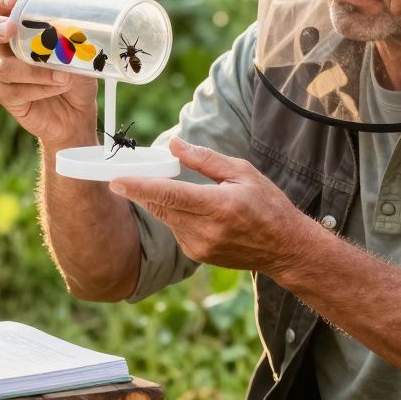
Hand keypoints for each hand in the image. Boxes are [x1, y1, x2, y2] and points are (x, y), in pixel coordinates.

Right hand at [0, 0, 97, 147]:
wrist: (78, 116)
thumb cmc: (77, 79)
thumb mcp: (82, 56)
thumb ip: (76, 43)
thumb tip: (80, 32)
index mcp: (23, 31)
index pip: (5, 9)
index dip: (5, 2)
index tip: (14, 0)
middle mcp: (8, 50)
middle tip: (10, 29)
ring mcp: (5, 74)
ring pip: (6, 67)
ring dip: (35, 70)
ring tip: (64, 76)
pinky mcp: (8, 97)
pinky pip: (15, 91)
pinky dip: (40, 88)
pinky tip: (58, 88)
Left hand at [108, 136, 314, 277]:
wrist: (285, 248)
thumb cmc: (268, 205)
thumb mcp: (242, 173)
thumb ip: (205, 159)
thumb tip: (175, 144)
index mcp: (218, 206)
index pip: (169, 195)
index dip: (139, 188)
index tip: (116, 181)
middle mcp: (206, 230)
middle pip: (160, 207)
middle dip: (140, 191)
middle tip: (123, 176)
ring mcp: (200, 247)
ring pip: (166, 218)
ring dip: (161, 202)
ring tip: (173, 189)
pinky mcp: (197, 255)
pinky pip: (175, 229)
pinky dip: (175, 215)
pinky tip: (191, 209)